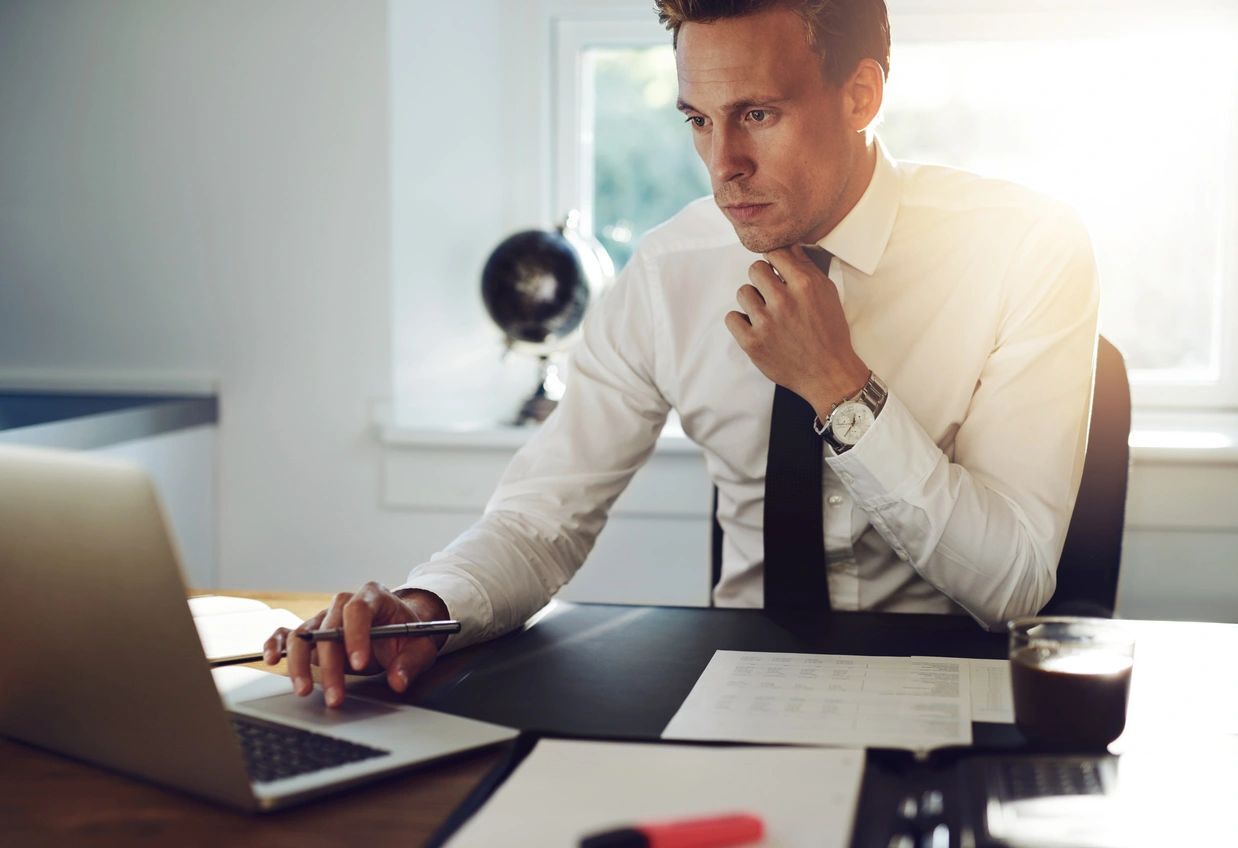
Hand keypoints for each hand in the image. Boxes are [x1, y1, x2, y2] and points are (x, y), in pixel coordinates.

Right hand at [263, 582, 449, 707]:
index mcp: (373, 596)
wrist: (398, 628)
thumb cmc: (408, 634)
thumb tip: (397, 681)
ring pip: (304, 634)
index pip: (358, 610)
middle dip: (330, 665)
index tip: (359, 664)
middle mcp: (344, 603)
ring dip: (301, 664)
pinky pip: (286, 633)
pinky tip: (272, 659)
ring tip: (304, 690)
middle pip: (328, 628)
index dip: (355, 636)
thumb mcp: (420, 646)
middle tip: (336, 696)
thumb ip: (410, 662)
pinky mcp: (311, 632)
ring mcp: (325, 617)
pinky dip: (276, 644)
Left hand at [724, 244, 869, 417]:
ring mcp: (765, 322)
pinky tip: (755, 327)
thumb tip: (788, 246)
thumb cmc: (830, 332)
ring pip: (743, 292)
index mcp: (804, 285)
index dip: (774, 260)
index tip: (775, 269)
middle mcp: (783, 301)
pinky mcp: (752, 343)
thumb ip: (806, 268)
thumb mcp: (827, 293)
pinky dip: (741, 322)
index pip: (774, 252)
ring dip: (753, 301)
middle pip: (755, 269)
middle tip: (772, 294)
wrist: (828, 373)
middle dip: (763, 279)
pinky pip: (731, 318)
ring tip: (767, 314)